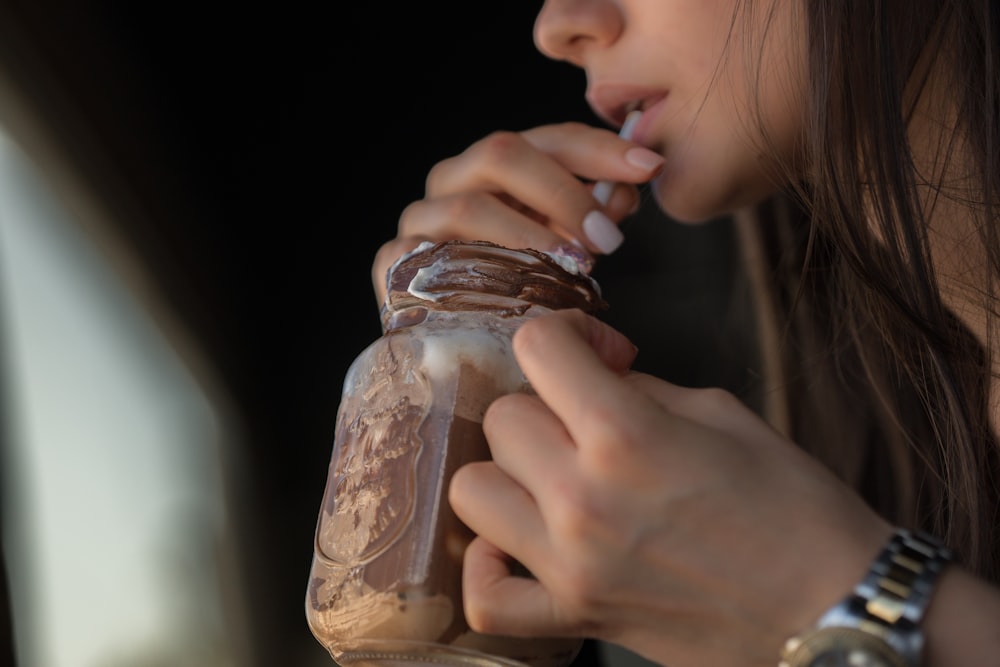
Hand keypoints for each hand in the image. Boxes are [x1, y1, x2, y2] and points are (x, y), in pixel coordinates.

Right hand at [371, 122, 664, 302]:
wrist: (455, 350)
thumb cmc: (520, 292)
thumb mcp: (567, 249)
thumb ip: (594, 219)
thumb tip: (624, 197)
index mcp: (498, 166)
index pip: (549, 139)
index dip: (600, 149)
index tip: (649, 167)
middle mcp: (454, 180)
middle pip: (501, 153)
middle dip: (563, 190)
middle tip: (608, 236)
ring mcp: (420, 220)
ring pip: (467, 205)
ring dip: (527, 234)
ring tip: (569, 267)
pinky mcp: (394, 263)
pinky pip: (431, 258)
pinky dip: (477, 271)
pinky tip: (514, 292)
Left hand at [448, 309, 892, 666]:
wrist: (833, 607)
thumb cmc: (795, 506)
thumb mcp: (721, 413)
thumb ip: (639, 391)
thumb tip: (592, 375)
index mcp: (626, 434)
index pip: (537, 347)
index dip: (566, 335)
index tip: (598, 353)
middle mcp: (582, 497)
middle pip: (503, 417)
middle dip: (544, 403)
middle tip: (588, 418)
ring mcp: (569, 565)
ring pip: (471, 490)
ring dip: (507, 473)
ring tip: (552, 477)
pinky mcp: (574, 616)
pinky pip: (485, 596)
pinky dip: (489, 567)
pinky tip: (520, 544)